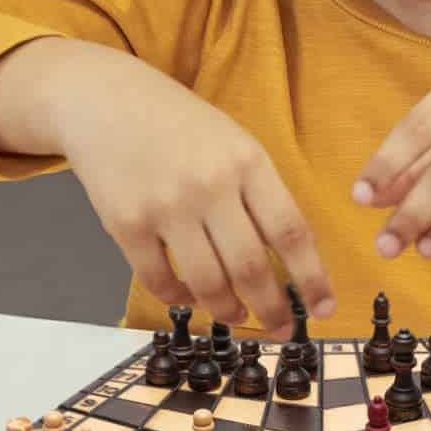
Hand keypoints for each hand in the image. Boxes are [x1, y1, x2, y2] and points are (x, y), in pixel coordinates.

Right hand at [55, 50, 334, 331]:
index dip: (312, 279)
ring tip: (237, 315)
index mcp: (247, 162)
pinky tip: (189, 295)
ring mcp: (165, 206)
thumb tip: (287, 261)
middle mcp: (209, 186)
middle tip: (282, 331)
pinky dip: (179, 297)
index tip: (324, 310)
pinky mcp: (126, 224)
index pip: (291, 232)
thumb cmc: (180, 126)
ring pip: (208, 283)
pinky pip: (159, 281)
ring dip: (228, 310)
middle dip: (272, 310)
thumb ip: (261, 195)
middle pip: (251, 268)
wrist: (105, 100)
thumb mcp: (234, 144)